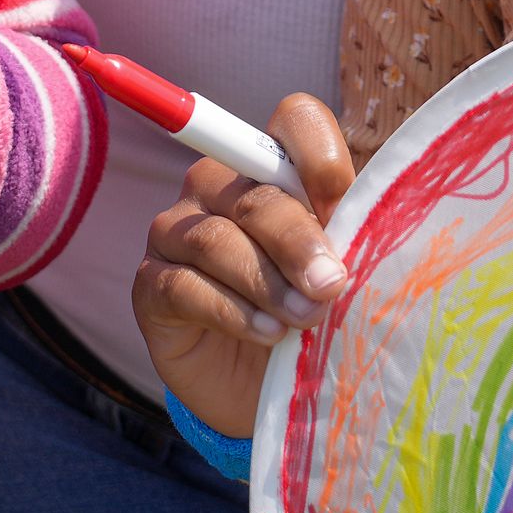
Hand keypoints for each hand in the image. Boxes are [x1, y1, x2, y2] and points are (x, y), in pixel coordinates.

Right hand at [134, 93, 355, 437]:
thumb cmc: (309, 316)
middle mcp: (217, 186)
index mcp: (273, 167)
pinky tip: (267, 334)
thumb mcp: (336, 274)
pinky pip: (183, 286)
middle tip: (330, 285)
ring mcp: (176, 233)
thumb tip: (362, 226)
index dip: (318, 152)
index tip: (340, 201)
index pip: (293, 121)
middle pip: (253, 192)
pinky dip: (232, 311)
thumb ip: (345, 239)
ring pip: (215, 239)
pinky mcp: (150, 286)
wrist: (264, 390)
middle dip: (297, 241)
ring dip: (267, 283)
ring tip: (305, 320)